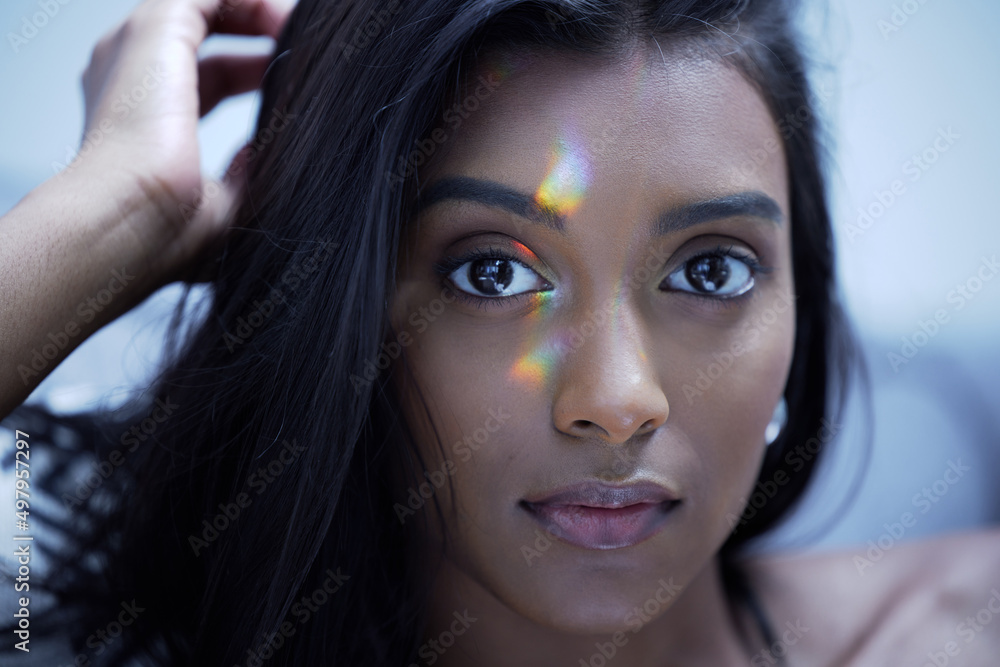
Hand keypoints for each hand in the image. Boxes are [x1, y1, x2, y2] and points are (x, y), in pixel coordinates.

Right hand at [75, 0, 291, 281]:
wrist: (132, 225)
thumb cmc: (169, 233)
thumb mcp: (228, 202)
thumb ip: (250, 170)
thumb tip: (273, 151)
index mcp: (145, 117)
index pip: (211, 78)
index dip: (258, 74)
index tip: (298, 87)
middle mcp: (134, 75)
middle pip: (210, 36)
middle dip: (264, 38)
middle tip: (310, 54)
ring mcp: (139, 48)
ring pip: (212, 4)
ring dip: (263, 15)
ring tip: (305, 35)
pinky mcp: (154, 27)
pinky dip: (257, 2)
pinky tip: (290, 23)